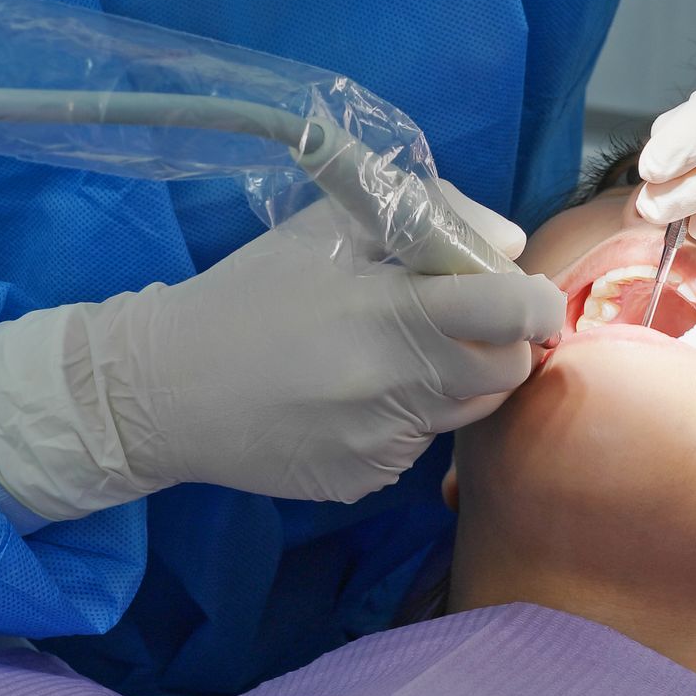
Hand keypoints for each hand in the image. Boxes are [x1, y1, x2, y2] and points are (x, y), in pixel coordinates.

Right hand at [0, 179, 565, 511]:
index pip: (510, 311)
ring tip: (399, 352)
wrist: (159, 391)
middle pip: (507, 371)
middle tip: (464, 320)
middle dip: (503, 341)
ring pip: (468, 411)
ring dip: (457, 378)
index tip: (524, 292)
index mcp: (387, 311)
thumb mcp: (324, 228)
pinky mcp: (363, 481)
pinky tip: (353, 396)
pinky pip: (419, 446)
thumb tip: (504, 242)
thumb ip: (425, 214)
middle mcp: (393, 385)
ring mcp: (381, 443)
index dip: (535, 300)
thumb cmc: (245, 295)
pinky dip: (408, 417)